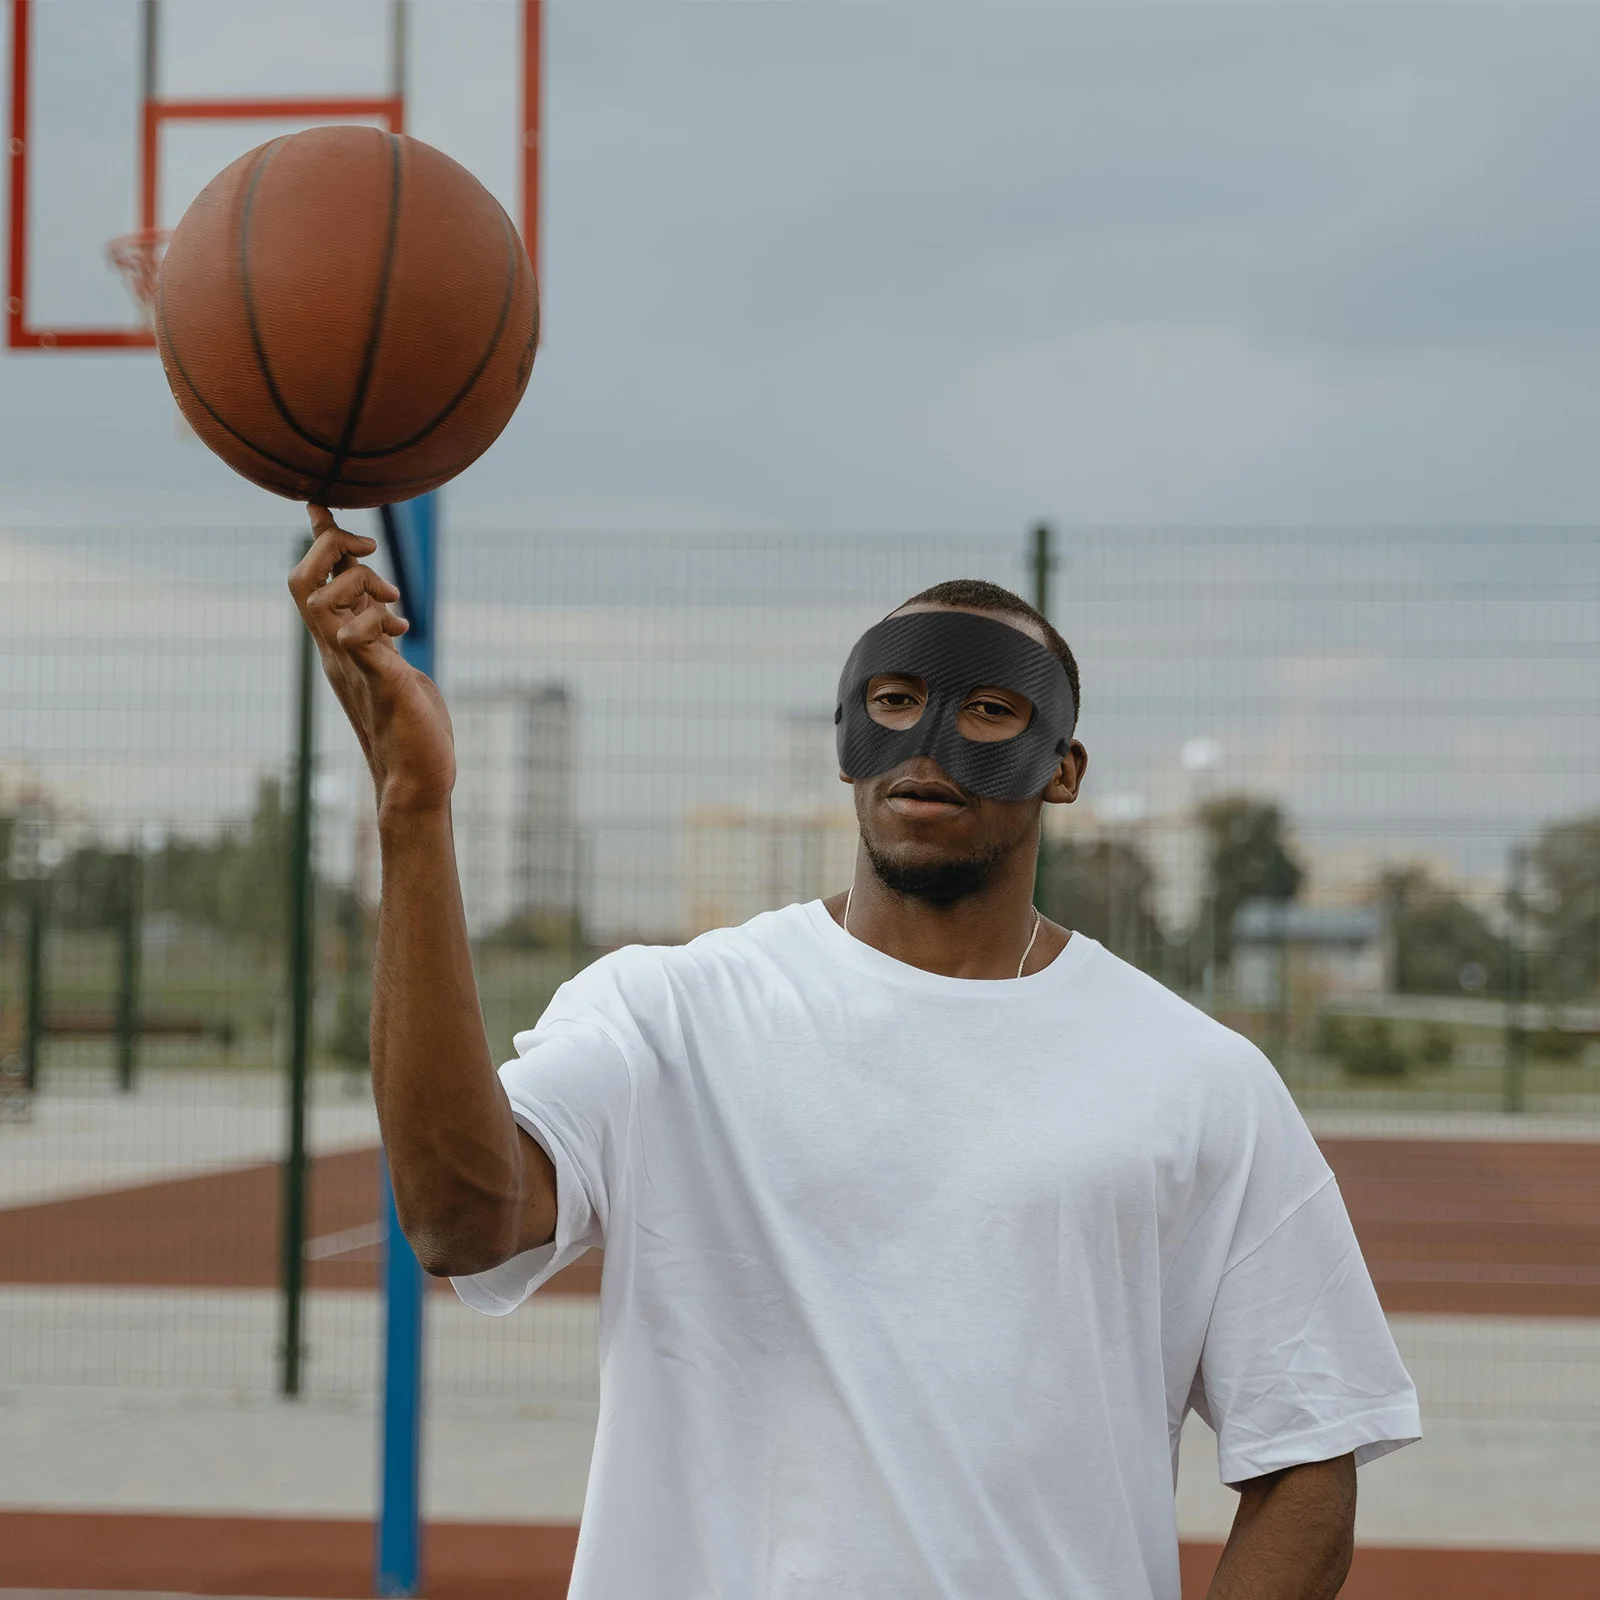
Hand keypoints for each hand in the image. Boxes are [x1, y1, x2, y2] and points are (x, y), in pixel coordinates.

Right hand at [288, 504, 455, 820]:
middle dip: (329, 548)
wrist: (418, 780)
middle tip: (372, 551)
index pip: (313, 583)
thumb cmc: (413, 727)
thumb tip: (384, 610)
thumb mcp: (394, 666)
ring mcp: (352, 668)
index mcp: (340, 644)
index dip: (317, 541)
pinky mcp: (379, 683)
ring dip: (355, 582)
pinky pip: (355, 637)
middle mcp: (336, 652)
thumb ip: (382, 637)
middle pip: (300, 582)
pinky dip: (373, 620)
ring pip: (319, 603)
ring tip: (395, 601)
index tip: (321, 505)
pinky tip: (400, 629)